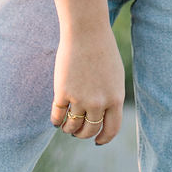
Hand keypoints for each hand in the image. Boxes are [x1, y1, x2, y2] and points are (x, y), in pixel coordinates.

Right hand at [49, 26, 125, 145]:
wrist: (86, 30)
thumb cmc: (102, 49)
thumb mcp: (114, 75)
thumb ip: (112, 97)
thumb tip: (104, 118)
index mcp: (115, 98)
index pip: (111, 129)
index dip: (103, 138)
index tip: (97, 141)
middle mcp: (98, 102)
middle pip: (89, 131)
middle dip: (82, 134)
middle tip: (77, 132)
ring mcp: (80, 99)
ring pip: (72, 127)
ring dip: (69, 129)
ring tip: (67, 125)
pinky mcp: (63, 93)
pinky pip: (58, 116)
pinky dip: (56, 121)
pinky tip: (56, 119)